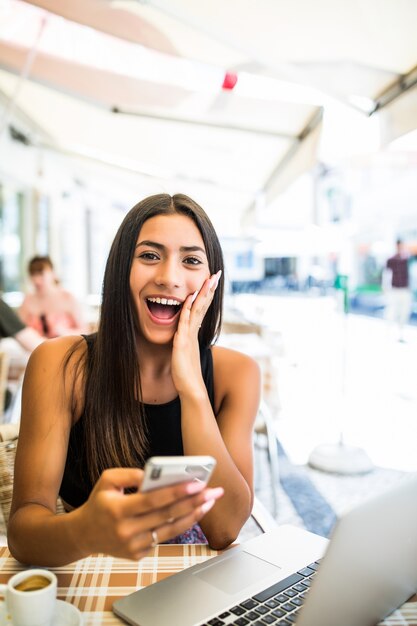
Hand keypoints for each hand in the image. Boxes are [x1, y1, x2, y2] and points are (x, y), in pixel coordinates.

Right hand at [75, 468, 223, 559]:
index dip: (176, 492)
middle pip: (167, 516)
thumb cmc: (99, 502)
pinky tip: (192, 513)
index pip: (153, 501)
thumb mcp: (107, 480)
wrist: (84, 535)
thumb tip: (151, 474)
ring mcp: (133, 547)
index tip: (197, 484)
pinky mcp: (138, 555)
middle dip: (194, 502)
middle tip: (213, 491)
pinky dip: (179, 525)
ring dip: (193, 515)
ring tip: (209, 502)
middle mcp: (126, 531)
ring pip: (170, 530)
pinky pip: (163, 538)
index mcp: (118, 510)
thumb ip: (128, 474)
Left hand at [171, 270, 221, 395]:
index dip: (207, 294)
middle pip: (203, 306)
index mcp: (194, 332)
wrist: (191, 390)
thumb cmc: (187, 374)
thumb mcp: (186, 352)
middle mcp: (194, 332)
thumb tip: (185, 335)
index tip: (212, 280)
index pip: (202, 308)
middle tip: (217, 274)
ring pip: (196, 312)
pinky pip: (184, 325)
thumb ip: (186, 341)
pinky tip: (189, 301)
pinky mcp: (182, 345)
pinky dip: (187, 312)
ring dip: (201, 296)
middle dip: (209, 289)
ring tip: (207, 281)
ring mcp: (189, 337)